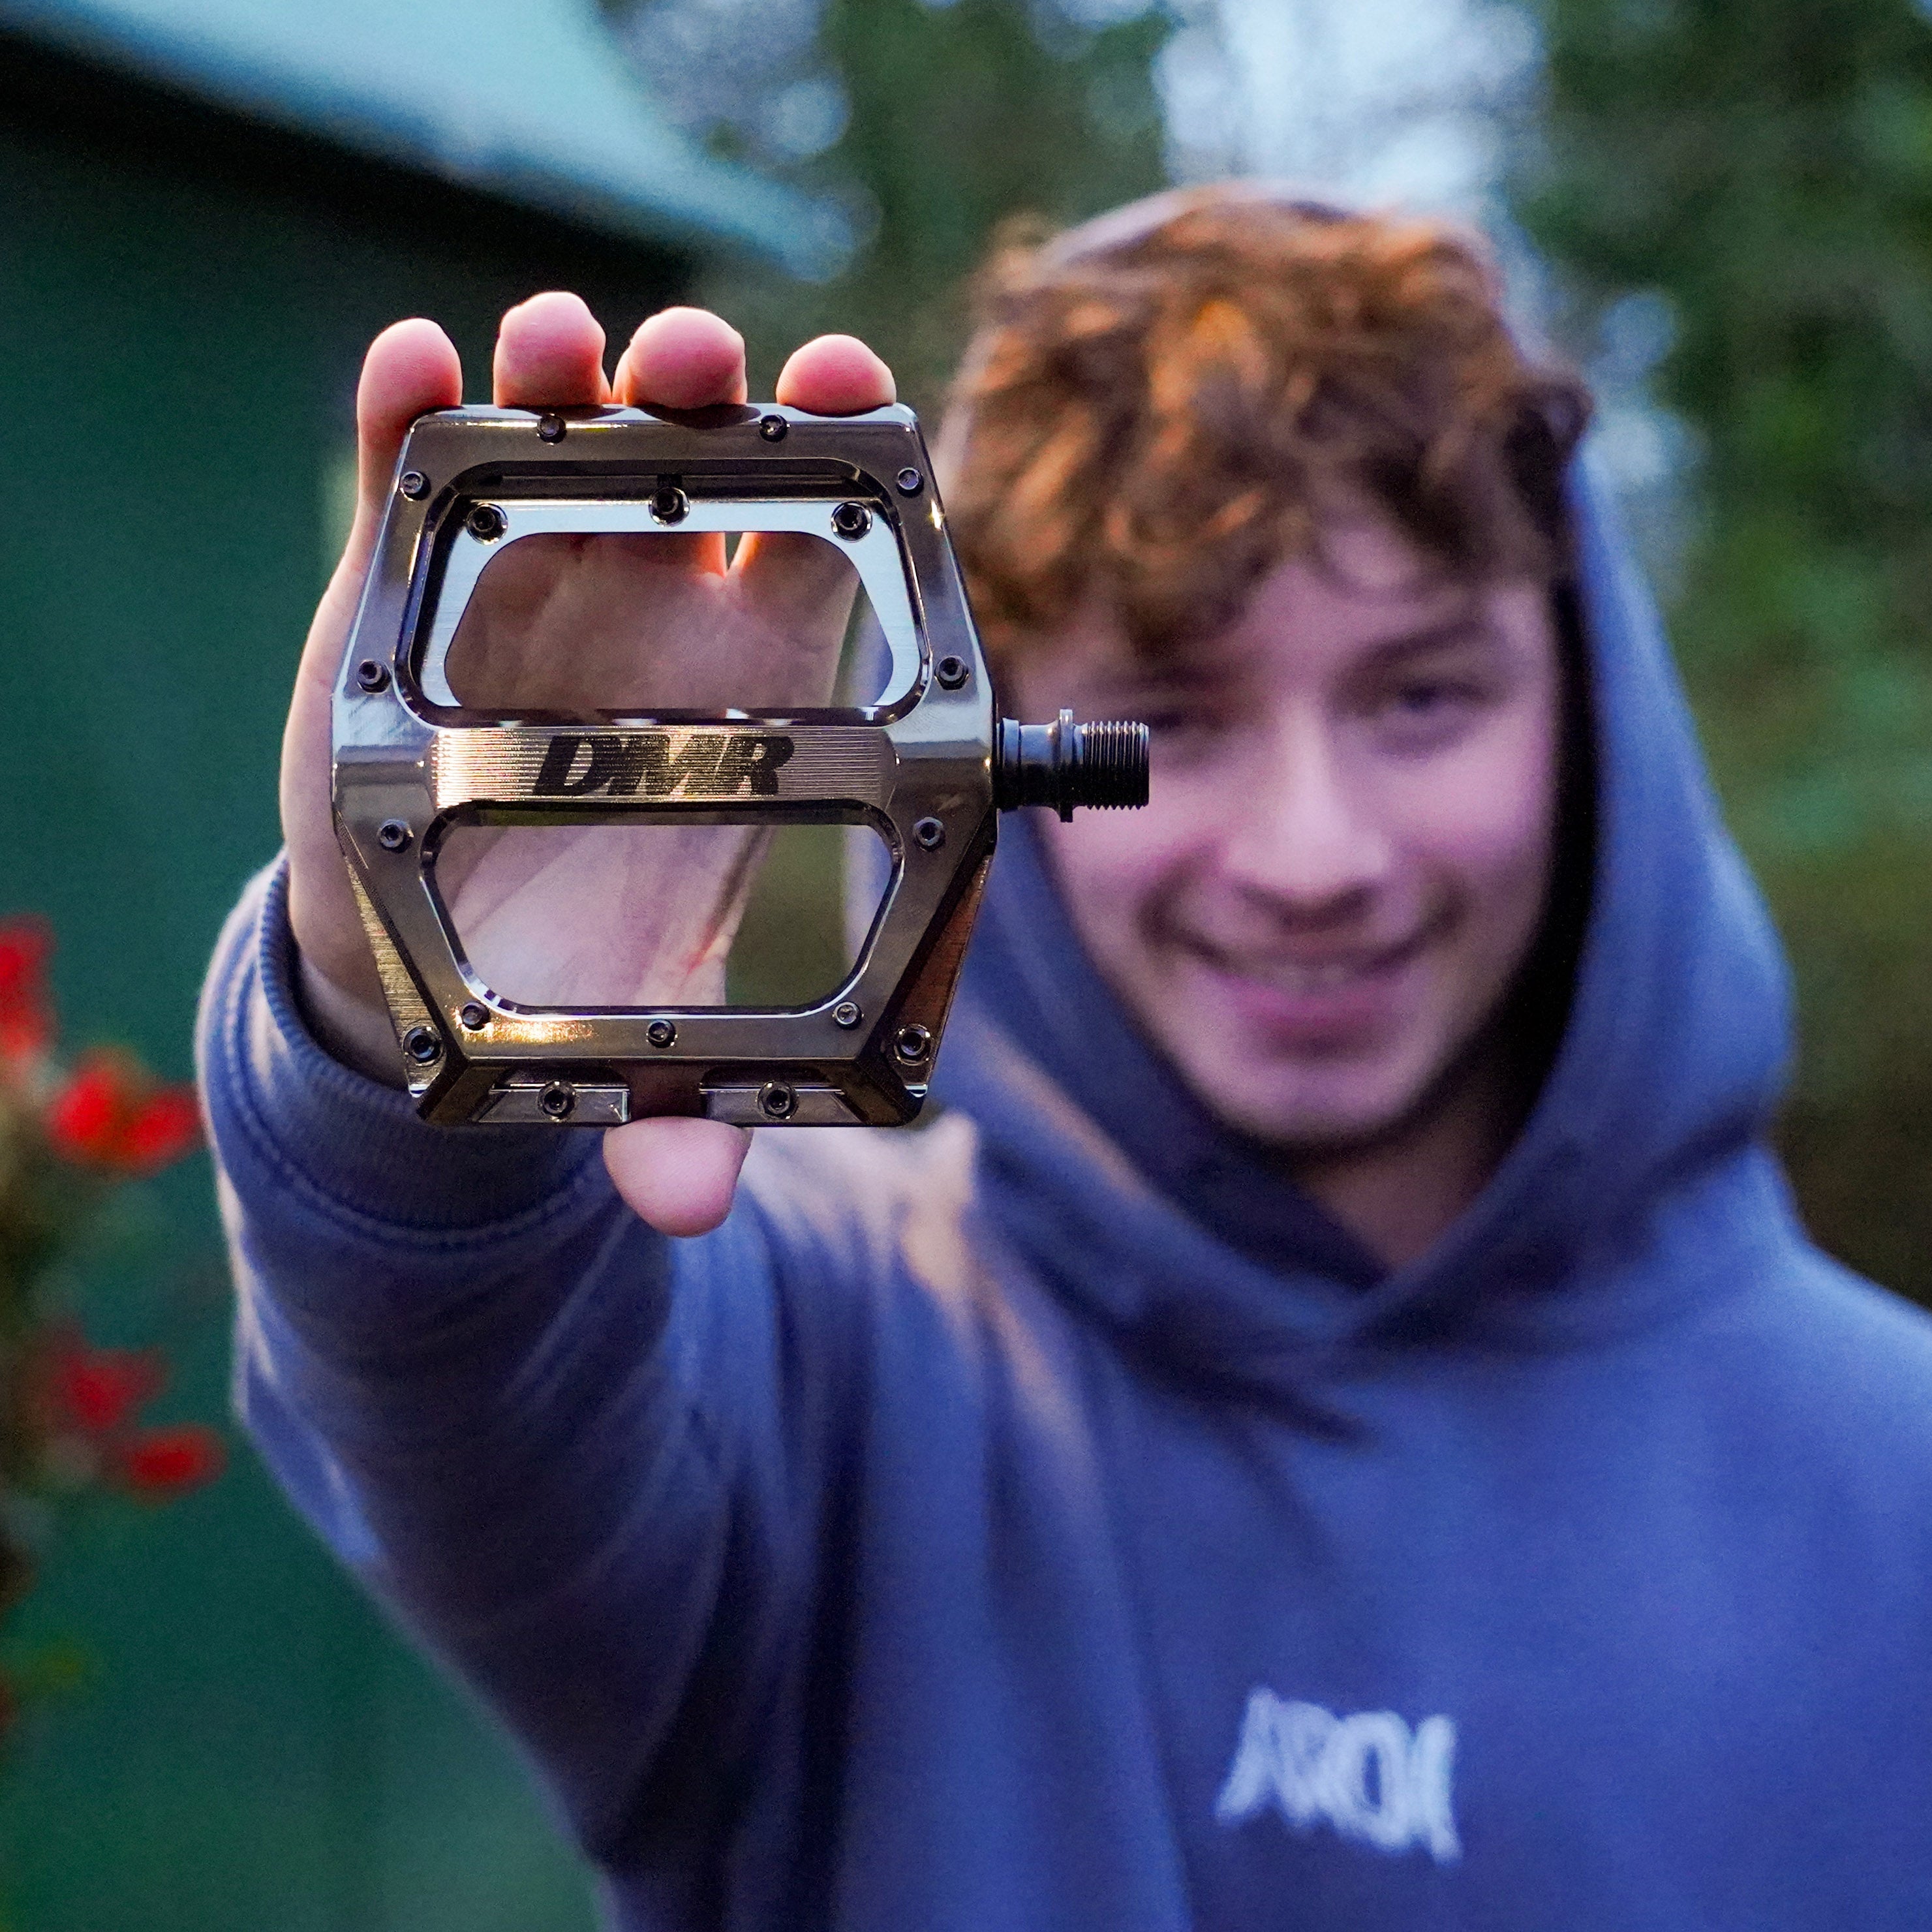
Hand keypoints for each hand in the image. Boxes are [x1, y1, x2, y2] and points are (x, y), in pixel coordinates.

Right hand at [280, 293, 895, 1234]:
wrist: (440, 938)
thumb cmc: (582, 951)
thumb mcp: (633, 1024)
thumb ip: (678, 1108)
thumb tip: (682, 1207)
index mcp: (760, 685)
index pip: (832, 557)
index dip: (858, 470)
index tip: (868, 406)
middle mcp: (663, 604)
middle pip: (702, 464)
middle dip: (707, 398)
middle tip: (697, 373)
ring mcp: (540, 577)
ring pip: (564, 443)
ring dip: (566, 380)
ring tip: (554, 350)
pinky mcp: (414, 577)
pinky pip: (413, 473)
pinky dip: (410, 411)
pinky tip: (410, 367)